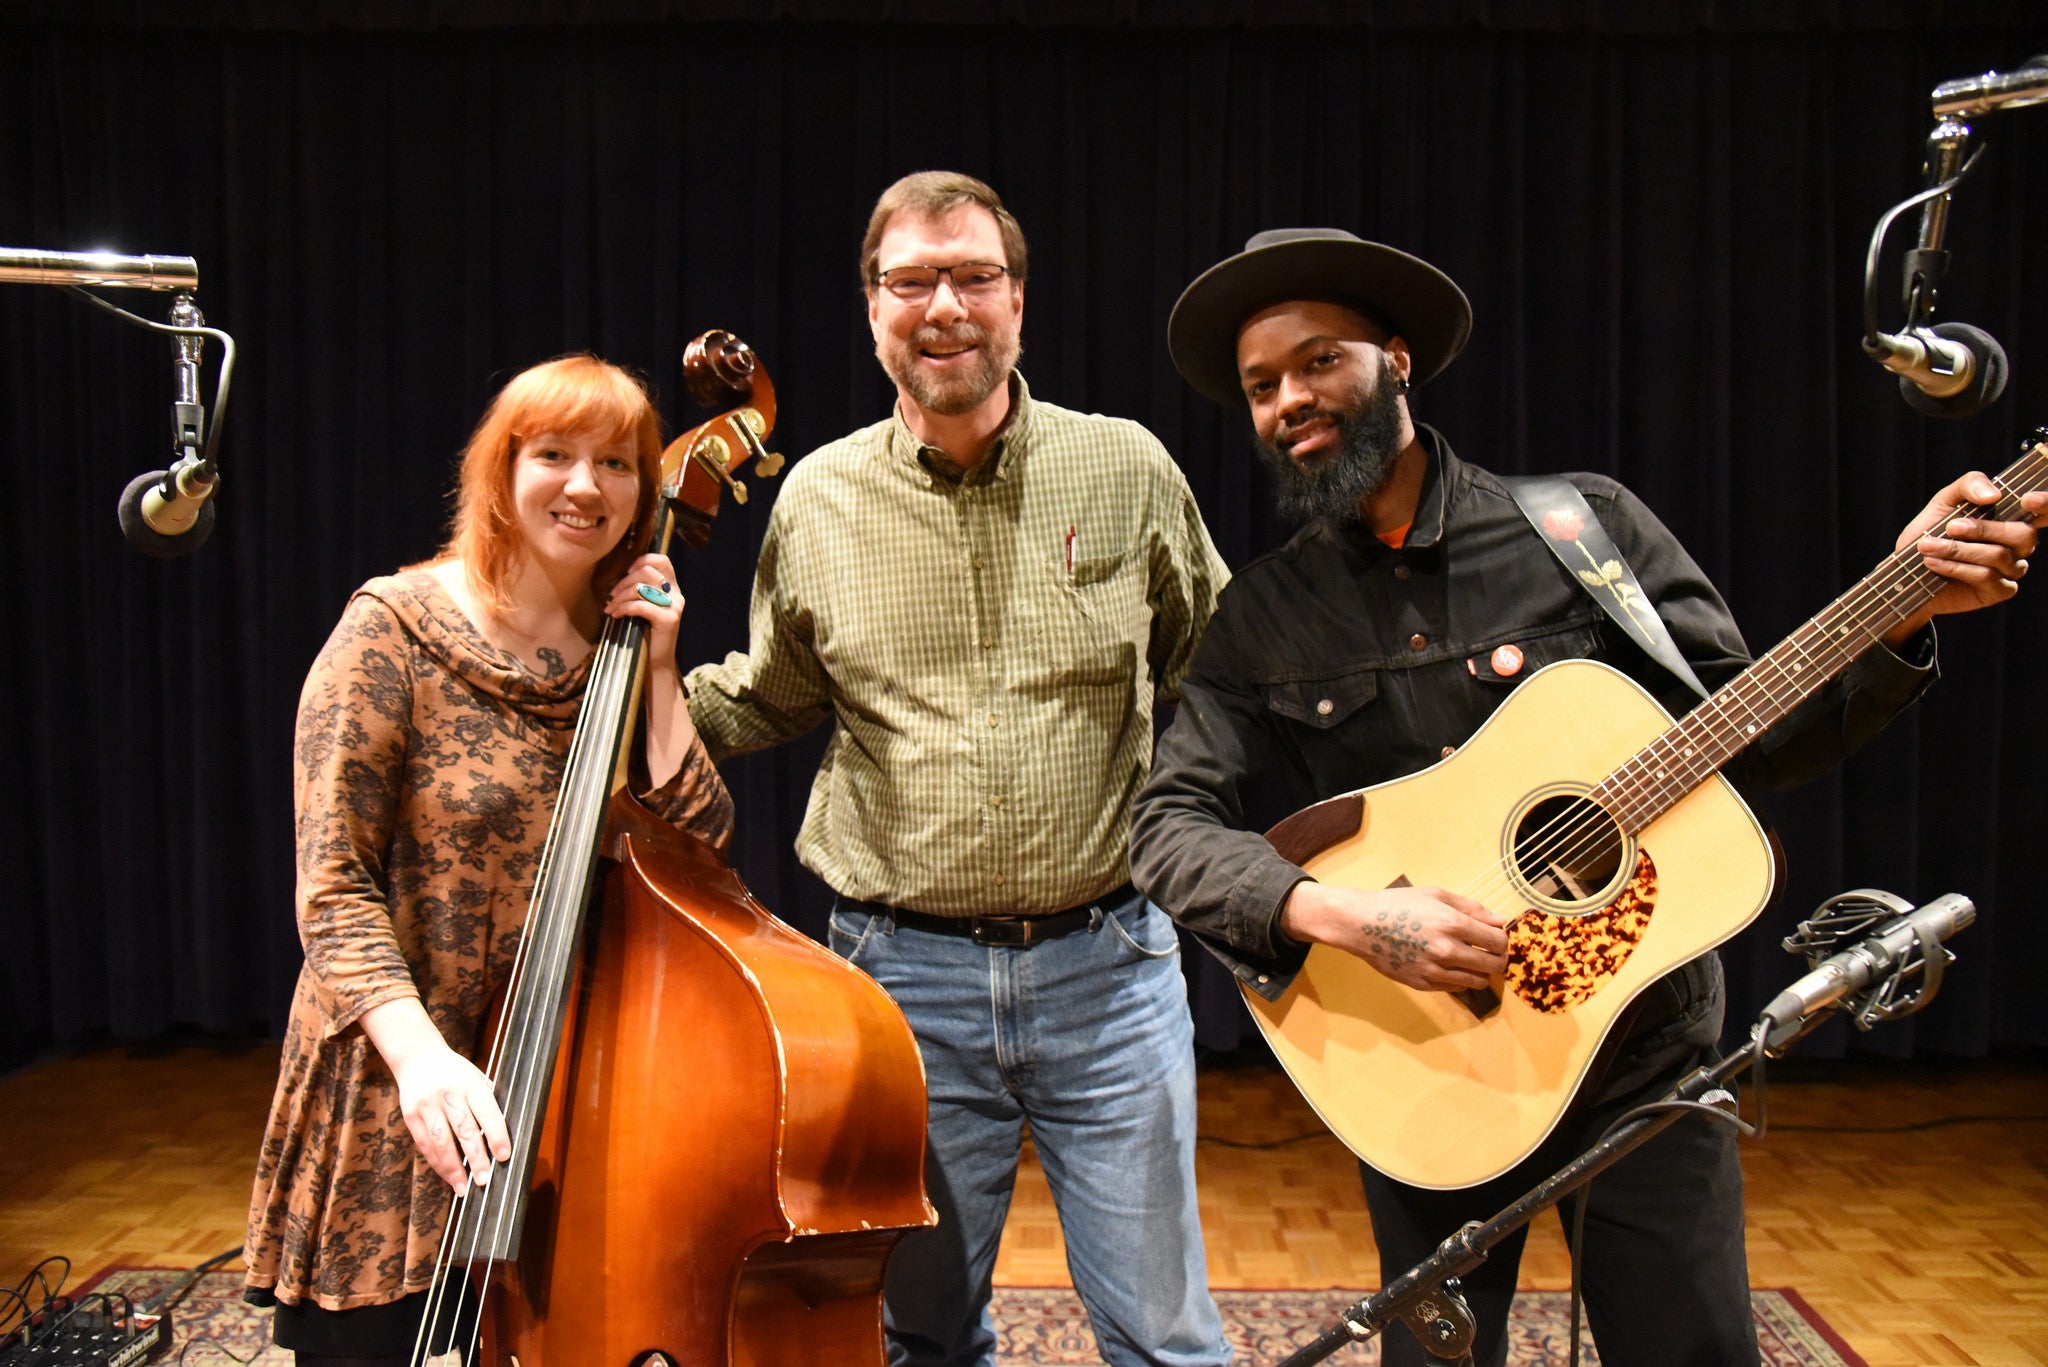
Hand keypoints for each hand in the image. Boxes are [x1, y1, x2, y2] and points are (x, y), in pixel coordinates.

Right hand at [391, 1041, 512, 1192]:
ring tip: (464, 1187)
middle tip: (485, 1179)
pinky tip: (448, 1177)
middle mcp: (448, 1094)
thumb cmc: (455, 1073)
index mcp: (470, 1083)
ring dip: (453, 1168)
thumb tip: (501, 1138)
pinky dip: (437, 1164)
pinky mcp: (410, 1115)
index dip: (497, 1134)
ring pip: (441, 1142)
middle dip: (476, 1158)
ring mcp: (427, 1105)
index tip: (503, 1156)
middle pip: (464, 1130)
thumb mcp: (475, 1078)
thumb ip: (486, 1103)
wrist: (418, 1057)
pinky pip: (424, 1144)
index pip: (487, 1111)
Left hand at [606, 553, 685, 669]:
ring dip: (620, 596)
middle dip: (624, 581)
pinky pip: (640, 605)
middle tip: (611, 595)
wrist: (654, 663)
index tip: (626, 573)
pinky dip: (623, 608)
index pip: (662, 560)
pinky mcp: (668, 619)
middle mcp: (677, 594)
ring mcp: (674, 606)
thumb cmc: (644, 634)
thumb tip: (619, 574)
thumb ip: (640, 589)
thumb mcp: (644, 606)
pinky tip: (616, 615)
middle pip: (647, 571)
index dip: (642, 560)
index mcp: (672, 588)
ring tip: (610, 607)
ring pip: (641, 587)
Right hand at [1279, 881, 1508, 992]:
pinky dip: (1460, 979)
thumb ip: (1471, 907)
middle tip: (1490, 953)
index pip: (1498, 942)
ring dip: (1481, 972)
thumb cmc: (1398, 903)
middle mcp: (1448, 950)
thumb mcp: (1435, 894)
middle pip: (1493, 965)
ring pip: (1477, 982)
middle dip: (1497, 959)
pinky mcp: (1423, 984)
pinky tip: (1451, 967)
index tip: (1496, 938)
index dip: (1502, 940)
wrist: (1361, 925)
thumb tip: (1499, 921)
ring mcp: (1435, 970)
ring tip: (1472, 961)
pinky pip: (1455, 988)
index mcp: (1453, 924)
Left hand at [1883, 472, 2045, 646]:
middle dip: (1983, 529)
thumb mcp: (1944, 501)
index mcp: (2012, 517)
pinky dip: (1956, 568)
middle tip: (1950, 527)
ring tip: (1928, 547)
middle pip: (2023, 534)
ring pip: (1999, 556)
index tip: (2028, 499)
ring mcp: (2012, 568)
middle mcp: (2019, 542)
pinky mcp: (1999, 591)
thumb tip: (1993, 495)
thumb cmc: (1931, 531)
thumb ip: (1969, 485)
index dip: (2045, 504)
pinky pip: (1987, 577)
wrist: (1908, 569)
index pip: (2044, 510)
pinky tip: (1933, 563)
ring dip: (1958, 550)